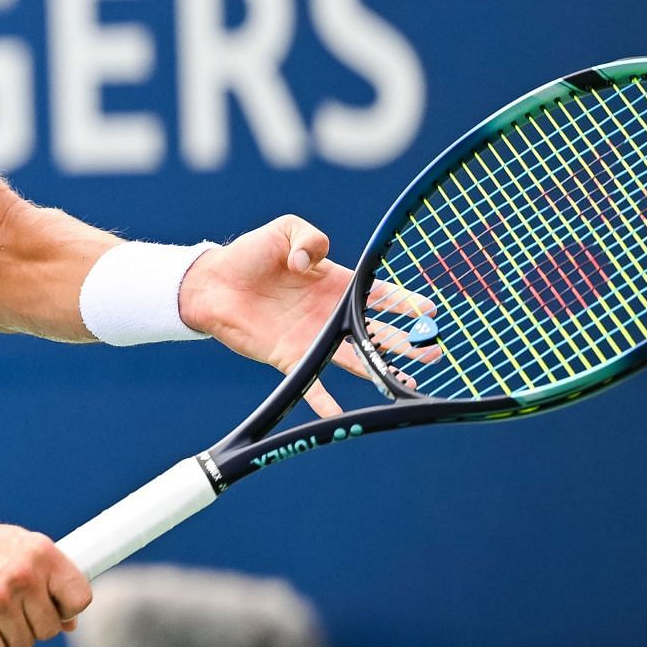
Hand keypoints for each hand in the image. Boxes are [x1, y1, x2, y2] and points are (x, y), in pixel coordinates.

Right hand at [0, 515, 92, 646]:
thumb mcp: (22, 550)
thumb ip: (49, 581)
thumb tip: (70, 624)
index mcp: (42, 554)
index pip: (80, 598)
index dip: (66, 610)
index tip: (50, 608)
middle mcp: (23, 575)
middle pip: (50, 630)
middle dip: (31, 625)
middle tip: (8, 608)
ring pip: (23, 645)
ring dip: (6, 637)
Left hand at [178, 214, 429, 414]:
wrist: (212, 282)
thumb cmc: (249, 253)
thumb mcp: (285, 230)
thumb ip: (309, 238)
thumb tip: (309, 263)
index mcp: (334, 282)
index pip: (377, 293)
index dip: (404, 302)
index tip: (430, 310)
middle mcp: (328, 313)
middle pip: (375, 331)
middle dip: (407, 341)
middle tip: (434, 350)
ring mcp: (311, 336)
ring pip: (353, 357)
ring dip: (379, 369)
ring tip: (407, 380)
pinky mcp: (288, 355)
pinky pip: (311, 381)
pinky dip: (324, 399)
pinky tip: (340, 416)